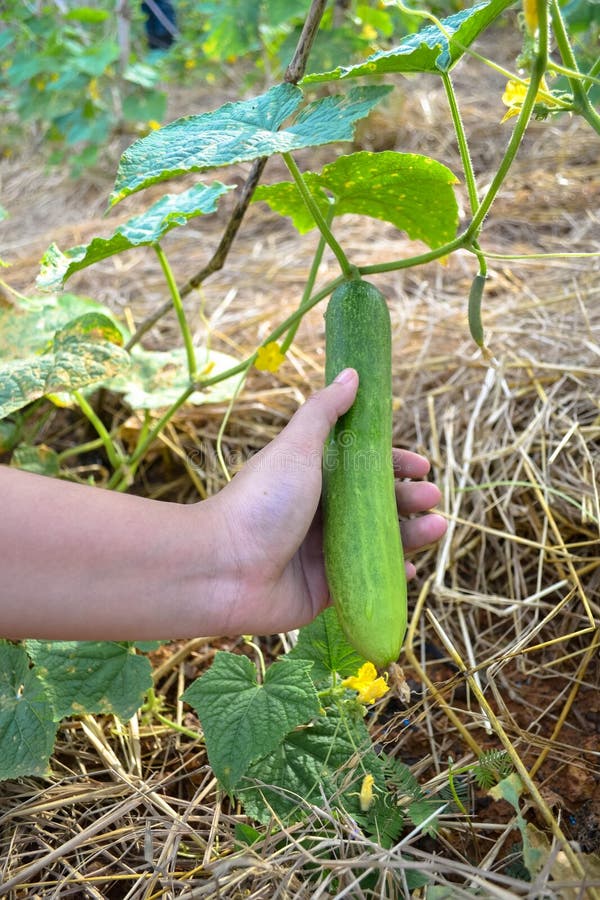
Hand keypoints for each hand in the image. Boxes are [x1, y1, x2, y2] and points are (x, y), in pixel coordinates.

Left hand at [215, 368, 446, 635]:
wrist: (222, 568)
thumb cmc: (260, 502)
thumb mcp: (296, 448)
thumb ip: (324, 412)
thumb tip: (352, 374)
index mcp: (313, 478)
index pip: (363, 468)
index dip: (394, 465)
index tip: (421, 465)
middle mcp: (319, 513)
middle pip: (376, 504)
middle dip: (409, 499)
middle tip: (432, 497)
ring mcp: (323, 552)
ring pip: (378, 541)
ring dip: (411, 534)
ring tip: (437, 528)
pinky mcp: (325, 589)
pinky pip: (367, 579)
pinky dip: (391, 574)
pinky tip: (410, 569)